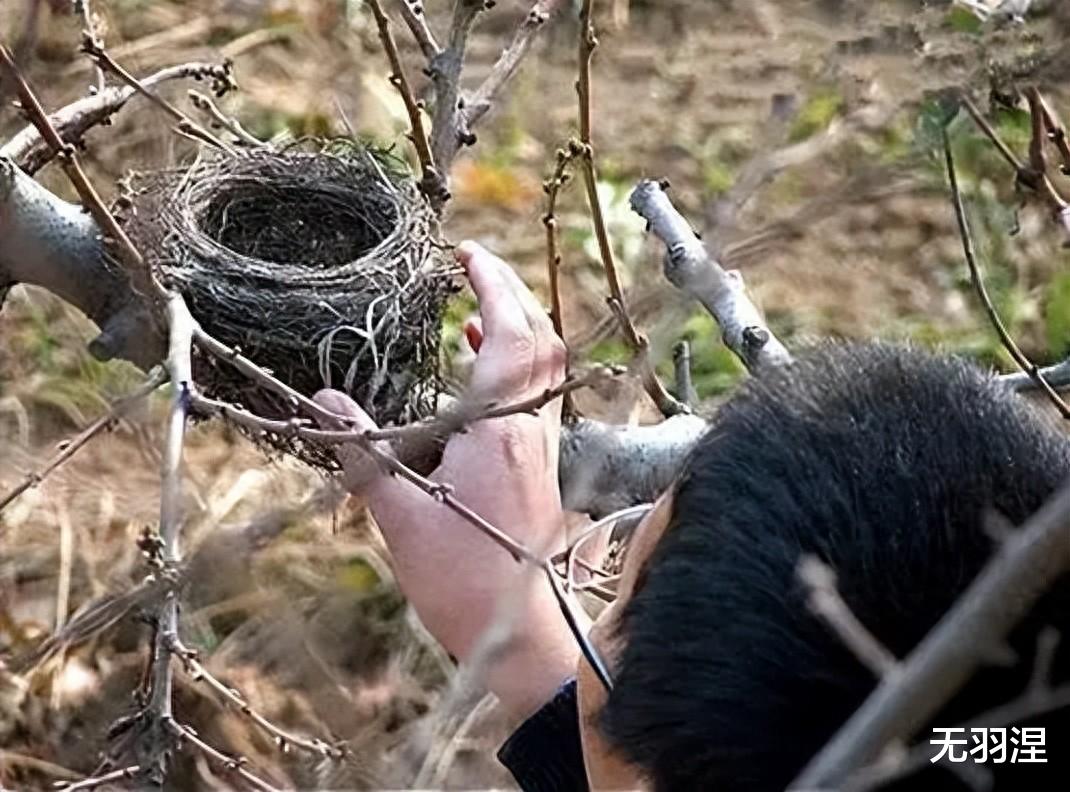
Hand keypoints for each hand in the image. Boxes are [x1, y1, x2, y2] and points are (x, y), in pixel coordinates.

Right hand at [315, 241, 579, 718]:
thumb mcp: (398, 514)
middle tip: (473, 267)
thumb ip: (362, 452)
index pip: (511, 334)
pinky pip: (535, 398)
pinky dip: (512, 370)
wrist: (516, 632)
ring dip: (516, 329)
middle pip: (539, 341)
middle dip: (510, 293)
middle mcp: (533, 430)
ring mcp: (543, 449)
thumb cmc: (462, 579)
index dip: (493, 285)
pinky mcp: (541, 468)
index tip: (467, 253)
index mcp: (503, 430)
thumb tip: (322, 398)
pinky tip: (479, 376)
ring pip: (543, 369)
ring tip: (475, 308)